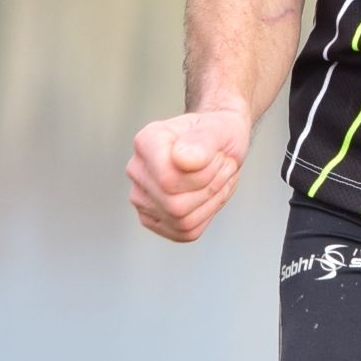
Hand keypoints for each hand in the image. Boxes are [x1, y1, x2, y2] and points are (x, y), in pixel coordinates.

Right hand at [128, 106, 253, 242]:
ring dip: (212, 201)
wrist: (218, 144)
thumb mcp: (219, 128)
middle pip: (175, 205)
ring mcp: (141, 197)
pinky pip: (185, 232)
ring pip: (182, 221)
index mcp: (146, 142)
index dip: (204, 175)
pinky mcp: (153, 219)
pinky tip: (211, 194)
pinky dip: (207, 215)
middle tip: (223, 166)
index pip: (169, 180)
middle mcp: (137, 170)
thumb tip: (182, 160)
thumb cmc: (217, 133)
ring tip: (219, 177)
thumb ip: (202, 140)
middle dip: (211, 188)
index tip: (218, 155)